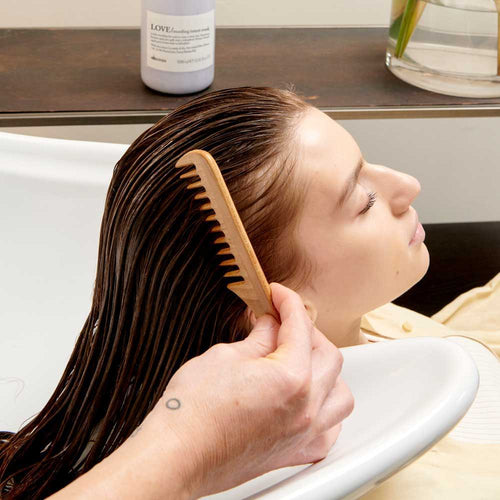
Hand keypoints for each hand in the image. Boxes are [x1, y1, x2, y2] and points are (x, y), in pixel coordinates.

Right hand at [146, 282, 353, 497]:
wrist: (178, 455)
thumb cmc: (194, 410)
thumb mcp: (226, 356)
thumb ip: (260, 338)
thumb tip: (271, 324)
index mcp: (292, 377)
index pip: (300, 326)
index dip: (287, 302)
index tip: (277, 294)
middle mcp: (307, 407)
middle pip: (328, 355)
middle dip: (307, 330)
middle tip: (283, 321)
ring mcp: (304, 433)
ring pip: (340, 394)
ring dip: (326, 370)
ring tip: (303, 360)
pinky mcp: (295, 453)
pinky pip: (330, 429)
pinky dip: (326, 409)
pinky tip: (309, 400)